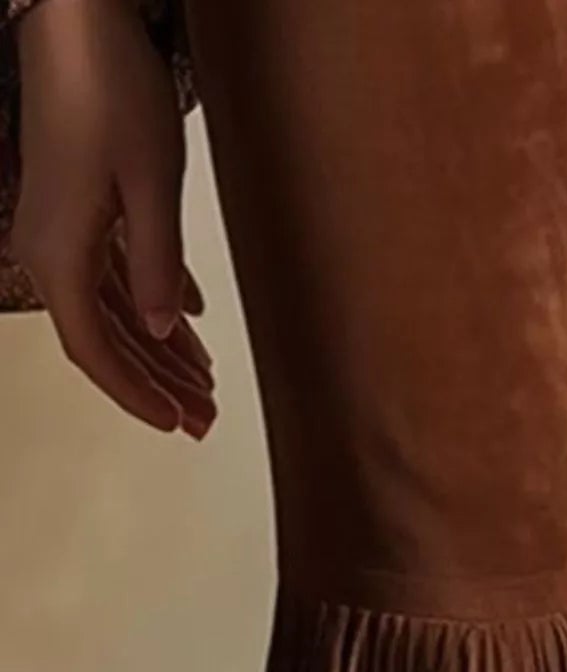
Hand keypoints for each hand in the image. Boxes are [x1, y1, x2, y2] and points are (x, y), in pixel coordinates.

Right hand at [12, 0, 214, 435]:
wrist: (77, 17)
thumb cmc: (109, 87)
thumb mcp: (150, 185)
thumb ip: (157, 265)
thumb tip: (159, 330)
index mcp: (59, 253)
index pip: (96, 351)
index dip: (137, 395)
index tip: (175, 425)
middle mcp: (49, 248)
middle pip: (106, 339)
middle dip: (157, 384)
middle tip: (205, 420)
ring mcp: (60, 228)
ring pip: (113, 310)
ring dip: (159, 349)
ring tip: (207, 384)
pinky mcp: (77, 206)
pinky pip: (113, 273)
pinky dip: (152, 302)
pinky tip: (189, 322)